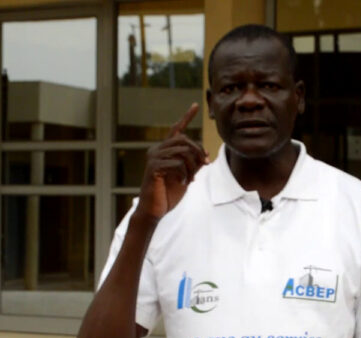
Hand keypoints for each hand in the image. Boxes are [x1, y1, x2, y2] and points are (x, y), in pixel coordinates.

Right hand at [135, 103, 207, 220]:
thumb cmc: (169, 193)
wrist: (155, 209)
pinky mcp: (153, 168)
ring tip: (191, 178)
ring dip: (192, 166)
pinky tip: (184, 183)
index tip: (196, 105)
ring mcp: (154, 158)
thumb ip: (194, 163)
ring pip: (182, 151)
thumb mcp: (186, 175)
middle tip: (205, 165)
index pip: (176, 130)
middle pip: (184, 140)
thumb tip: (206, 154)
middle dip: (198, 151)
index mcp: (164, 150)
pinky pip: (176, 164)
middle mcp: (157, 150)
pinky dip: (185, 174)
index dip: (186, 117)